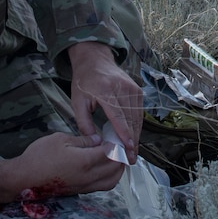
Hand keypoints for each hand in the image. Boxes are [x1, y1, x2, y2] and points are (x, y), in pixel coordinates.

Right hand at [0, 132, 122, 205]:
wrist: (23, 179)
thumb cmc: (39, 156)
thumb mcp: (60, 139)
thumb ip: (82, 140)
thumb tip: (98, 140)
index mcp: (85, 161)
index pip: (110, 153)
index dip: (116, 144)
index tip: (115, 136)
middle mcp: (88, 177)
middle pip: (115, 169)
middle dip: (120, 157)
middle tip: (118, 146)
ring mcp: (85, 186)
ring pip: (111, 181)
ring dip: (117, 170)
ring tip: (115, 158)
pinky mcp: (80, 192)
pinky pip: (102, 187)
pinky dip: (108, 178)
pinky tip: (104, 168)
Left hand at [67, 40, 141, 158]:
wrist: (94, 60)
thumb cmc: (83, 82)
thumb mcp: (77, 102)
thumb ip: (84, 122)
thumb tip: (95, 142)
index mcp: (105, 90)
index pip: (118, 115)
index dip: (124, 133)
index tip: (128, 148)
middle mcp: (122, 88)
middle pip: (131, 119)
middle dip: (132, 141)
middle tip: (130, 159)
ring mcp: (132, 88)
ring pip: (137, 117)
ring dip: (136, 136)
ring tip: (133, 153)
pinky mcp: (138, 90)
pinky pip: (139, 112)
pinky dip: (137, 126)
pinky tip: (134, 139)